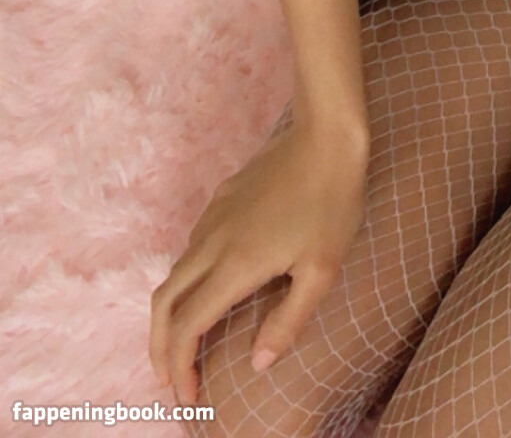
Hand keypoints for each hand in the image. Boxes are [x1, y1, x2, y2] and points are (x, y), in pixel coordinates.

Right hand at [149, 115, 368, 408]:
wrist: (326, 136)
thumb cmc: (331, 204)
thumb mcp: (321, 270)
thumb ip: (288, 321)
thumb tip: (258, 363)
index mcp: (235, 265)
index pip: (188, 326)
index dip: (180, 366)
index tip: (189, 395)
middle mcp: (212, 242)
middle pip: (164, 302)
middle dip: (158, 347)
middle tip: (170, 378)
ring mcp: (213, 217)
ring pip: (174, 273)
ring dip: (171, 313)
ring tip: (187, 342)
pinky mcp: (221, 200)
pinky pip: (191, 248)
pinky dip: (186, 281)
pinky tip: (209, 290)